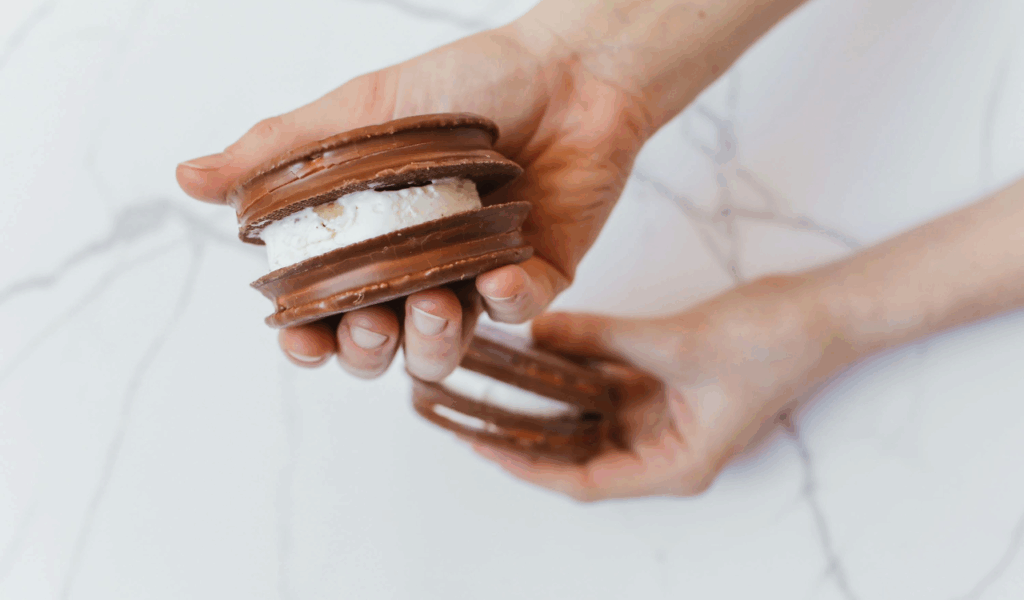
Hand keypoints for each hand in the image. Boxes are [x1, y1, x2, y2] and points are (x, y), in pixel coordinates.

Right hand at [175, 22, 650, 379]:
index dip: (309, 338)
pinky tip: (498, 278)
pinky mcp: (539, 272)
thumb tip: (188, 177)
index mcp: (370, 243)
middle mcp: (420, 269)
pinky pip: (522, 310)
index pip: (326, 312)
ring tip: (436, 301)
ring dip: (436, 339)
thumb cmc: (459, 84)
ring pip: (449, 346)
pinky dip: (509, 303)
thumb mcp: (358, 111)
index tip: (300, 338)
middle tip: (371, 322)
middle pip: (384, 348)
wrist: (561, 65)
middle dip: (368, 350)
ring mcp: (479, 277)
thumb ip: (280, 153)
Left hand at [473, 276, 855, 500]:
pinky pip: (607, 383)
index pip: (583, 481)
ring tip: (493, 386)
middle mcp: (664, 448)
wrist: (824, 309)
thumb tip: (538, 332)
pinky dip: (575, 370)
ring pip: (589, 418)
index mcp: (674, 464)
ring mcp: (664, 416)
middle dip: (526, 437)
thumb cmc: (771, 342)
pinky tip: (540, 351)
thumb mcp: (677, 343)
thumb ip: (601, 338)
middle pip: (579, 454)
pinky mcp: (665, 384)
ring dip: (546, 403)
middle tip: (469, 417)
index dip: (527, 469)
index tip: (481, 447)